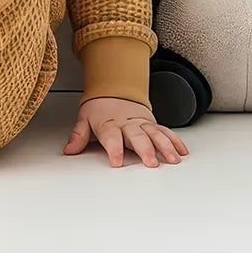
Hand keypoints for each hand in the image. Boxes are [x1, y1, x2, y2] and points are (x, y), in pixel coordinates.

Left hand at [64, 97, 188, 167]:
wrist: (114, 89)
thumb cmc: (99, 108)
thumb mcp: (85, 118)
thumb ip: (79, 136)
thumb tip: (69, 150)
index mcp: (109, 123)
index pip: (111, 137)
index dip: (114, 149)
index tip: (117, 161)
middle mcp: (128, 124)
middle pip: (137, 137)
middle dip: (145, 149)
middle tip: (151, 162)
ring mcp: (142, 123)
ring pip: (155, 134)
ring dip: (165, 147)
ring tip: (173, 159)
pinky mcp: (152, 123)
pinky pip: (165, 131)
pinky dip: (175, 141)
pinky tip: (182, 152)